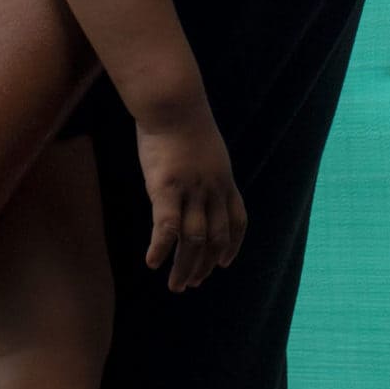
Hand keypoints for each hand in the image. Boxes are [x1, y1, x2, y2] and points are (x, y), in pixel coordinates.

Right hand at [133, 103, 246, 292]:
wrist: (174, 102)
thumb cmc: (183, 118)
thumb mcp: (205, 147)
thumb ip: (204, 169)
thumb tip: (195, 180)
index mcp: (224, 179)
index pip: (236, 221)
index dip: (232, 246)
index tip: (223, 263)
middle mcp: (213, 190)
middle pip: (215, 238)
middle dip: (205, 265)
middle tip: (193, 283)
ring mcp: (192, 190)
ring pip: (193, 240)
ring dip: (186, 267)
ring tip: (176, 286)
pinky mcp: (166, 188)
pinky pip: (167, 227)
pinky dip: (161, 248)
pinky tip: (152, 262)